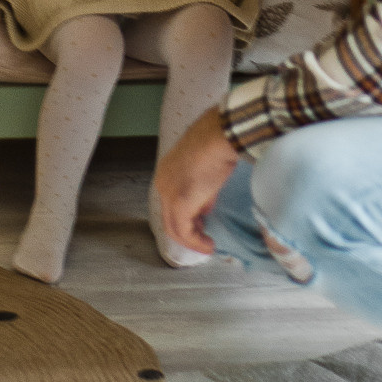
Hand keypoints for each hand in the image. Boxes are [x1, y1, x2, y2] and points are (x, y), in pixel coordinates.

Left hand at [153, 106, 239, 253]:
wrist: (220, 135)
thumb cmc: (217, 143)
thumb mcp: (206, 168)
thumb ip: (202, 190)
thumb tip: (205, 208)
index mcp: (166, 171)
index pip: (171, 201)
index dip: (187, 215)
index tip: (202, 221)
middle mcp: (162, 184)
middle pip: (170, 217)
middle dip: (188, 230)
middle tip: (204, 237)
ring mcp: (168, 194)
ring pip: (174, 228)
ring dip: (192, 241)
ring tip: (207, 246)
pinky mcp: (179, 205)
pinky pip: (184, 231)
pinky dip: (196, 242)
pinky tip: (208, 245)